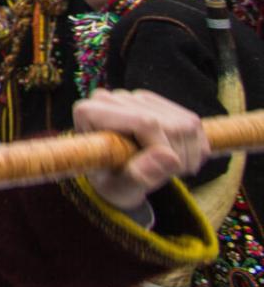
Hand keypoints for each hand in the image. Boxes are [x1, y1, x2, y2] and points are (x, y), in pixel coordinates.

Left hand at [74, 89, 208, 212]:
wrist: (115, 180)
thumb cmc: (111, 184)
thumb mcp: (119, 189)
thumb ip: (138, 176)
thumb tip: (169, 158)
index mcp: (89, 112)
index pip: (146, 122)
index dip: (163, 149)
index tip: (167, 172)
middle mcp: (111, 98)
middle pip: (169, 124)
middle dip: (178, 156)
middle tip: (170, 175)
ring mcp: (134, 97)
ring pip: (186, 123)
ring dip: (189, 154)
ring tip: (171, 169)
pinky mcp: (156, 102)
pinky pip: (192, 122)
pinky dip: (196, 148)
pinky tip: (179, 160)